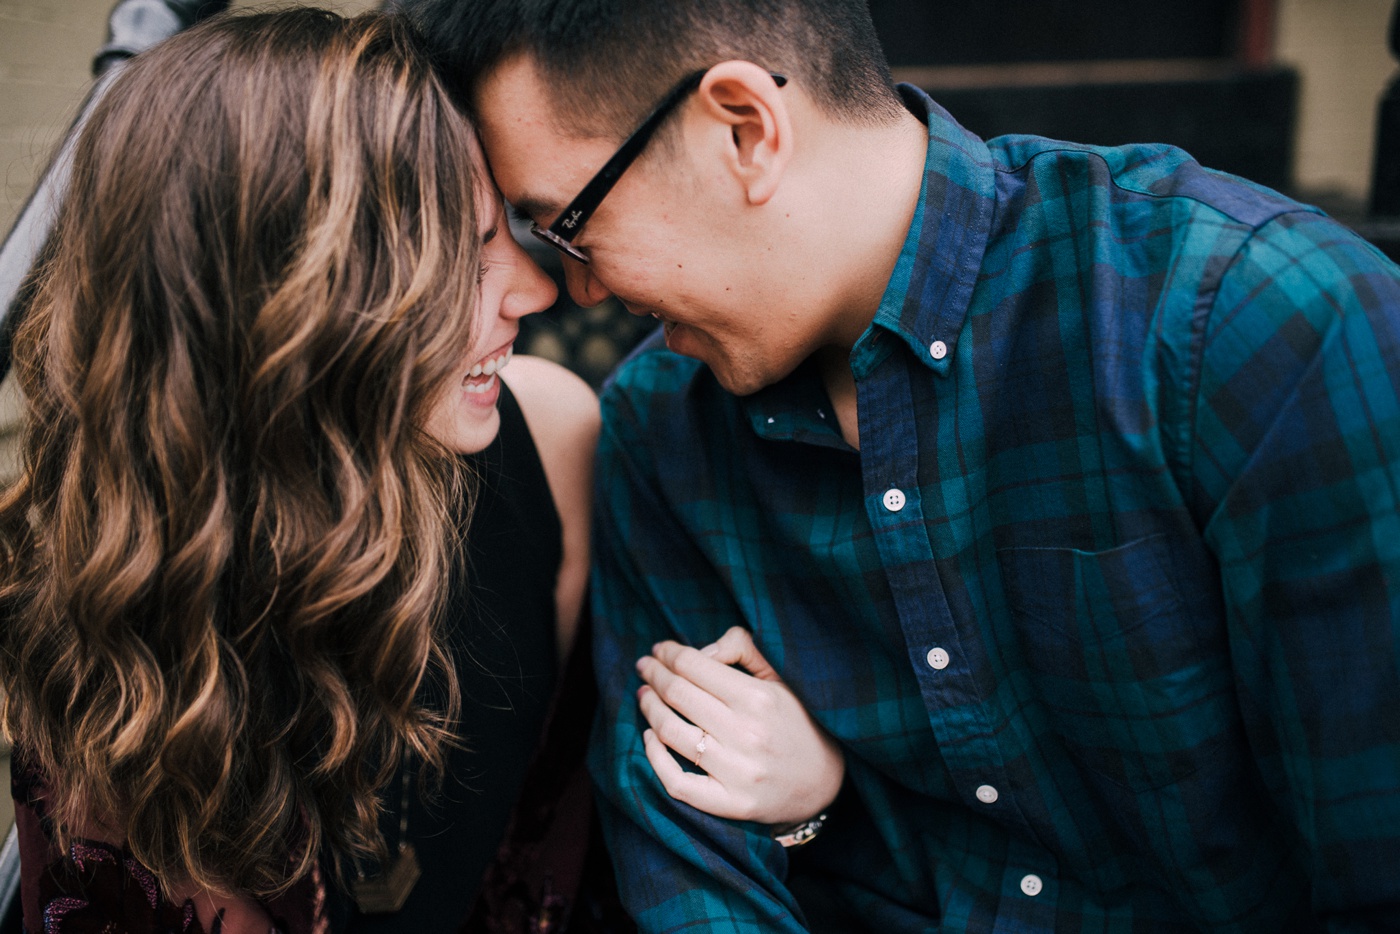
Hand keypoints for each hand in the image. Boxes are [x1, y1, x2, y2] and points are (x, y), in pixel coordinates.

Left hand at [635, 626, 843, 825]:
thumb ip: (742, 650)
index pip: (695, 666)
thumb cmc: (797, 722)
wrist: (824, 782)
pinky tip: (648, 738)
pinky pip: (677, 782)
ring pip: (671, 733)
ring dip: (649, 709)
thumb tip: (699, 651)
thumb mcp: (781, 678)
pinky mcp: (730, 803)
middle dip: (654, 675)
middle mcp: (746, 734)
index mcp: (758, 698)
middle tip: (644, 666)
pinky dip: (654, 758)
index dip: (670, 653)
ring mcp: (736, 772)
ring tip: (644, 695)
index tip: (659, 650)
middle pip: (678, 695)